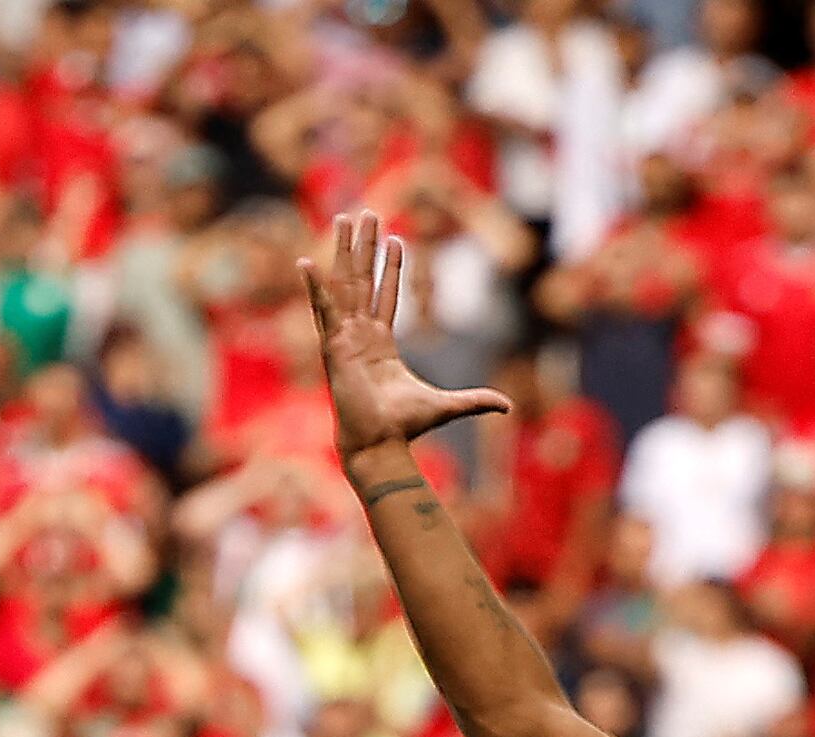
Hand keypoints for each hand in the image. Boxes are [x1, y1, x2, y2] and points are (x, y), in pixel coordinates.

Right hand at [300, 210, 509, 479]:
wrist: (380, 444)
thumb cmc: (405, 428)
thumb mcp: (448, 406)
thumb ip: (476, 400)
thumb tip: (508, 406)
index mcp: (382, 345)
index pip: (387, 296)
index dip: (392, 268)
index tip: (397, 239)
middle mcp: (360, 336)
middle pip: (362, 280)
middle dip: (364, 247)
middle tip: (365, 213)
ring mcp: (345, 338)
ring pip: (344, 285)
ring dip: (344, 252)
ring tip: (343, 219)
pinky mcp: (333, 347)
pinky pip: (323, 311)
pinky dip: (314, 287)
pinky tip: (306, 262)